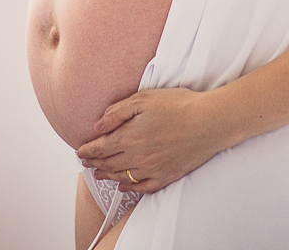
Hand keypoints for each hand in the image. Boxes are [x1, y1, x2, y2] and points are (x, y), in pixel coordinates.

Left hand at [76, 88, 220, 192]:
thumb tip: (97, 126)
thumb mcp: (143, 99)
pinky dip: (130, 189)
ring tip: (99, 174)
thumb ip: (117, 112)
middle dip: (94, 163)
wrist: (208, 122)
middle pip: (109, 164)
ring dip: (108, 176)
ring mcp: (152, 169)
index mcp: (129, 137)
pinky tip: (124, 187)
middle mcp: (137, 157)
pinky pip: (143, 187)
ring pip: (123, 177)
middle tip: (85, 162)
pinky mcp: (167, 175)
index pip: (101, 147)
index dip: (88, 150)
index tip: (79, 151)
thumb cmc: (178, 105)